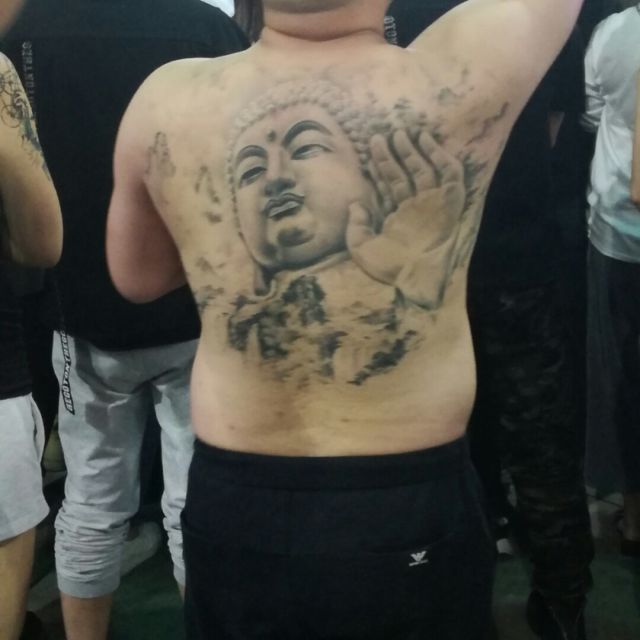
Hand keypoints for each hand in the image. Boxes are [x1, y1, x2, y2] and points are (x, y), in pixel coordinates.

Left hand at [347, 128, 465, 308]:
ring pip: (423, 170)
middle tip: (378, 137)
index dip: (379, 170)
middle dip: (391, 156)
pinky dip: (440, 155)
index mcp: (398, 220)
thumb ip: (355, 225)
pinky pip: (449, 173)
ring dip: (412, 151)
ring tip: (399, 133)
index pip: (389, 188)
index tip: (368, 154)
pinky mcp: (450, 200)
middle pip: (403, 175)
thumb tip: (355, 204)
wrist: (416, 276)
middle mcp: (416, 209)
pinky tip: (425, 140)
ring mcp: (433, 204)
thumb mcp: (361, 247)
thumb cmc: (389, 267)